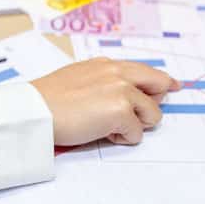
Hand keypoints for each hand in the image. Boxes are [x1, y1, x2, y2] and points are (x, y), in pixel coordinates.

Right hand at [31, 57, 181, 145]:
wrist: (34, 111)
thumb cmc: (46, 100)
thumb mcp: (75, 79)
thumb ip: (99, 81)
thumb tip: (118, 94)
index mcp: (104, 64)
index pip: (143, 70)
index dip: (159, 81)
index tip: (170, 86)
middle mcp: (116, 72)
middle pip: (160, 83)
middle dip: (155, 101)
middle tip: (145, 116)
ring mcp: (121, 90)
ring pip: (152, 114)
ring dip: (134, 125)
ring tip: (107, 127)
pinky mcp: (121, 111)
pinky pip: (137, 133)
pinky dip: (122, 138)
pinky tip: (101, 133)